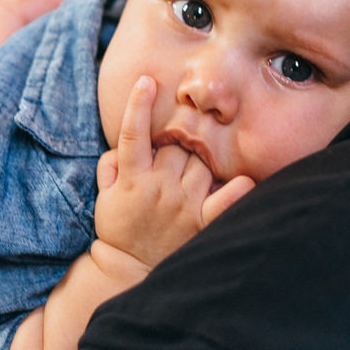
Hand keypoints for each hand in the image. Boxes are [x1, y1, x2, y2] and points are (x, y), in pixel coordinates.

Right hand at [93, 77, 254, 270]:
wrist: (130, 268)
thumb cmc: (119, 226)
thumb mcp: (105, 196)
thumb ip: (111, 167)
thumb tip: (120, 148)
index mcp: (133, 178)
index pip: (133, 134)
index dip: (139, 105)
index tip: (147, 81)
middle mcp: (159, 188)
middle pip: (177, 145)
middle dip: (178, 143)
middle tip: (176, 155)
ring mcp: (182, 204)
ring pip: (201, 163)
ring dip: (201, 162)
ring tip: (194, 173)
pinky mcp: (201, 222)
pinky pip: (224, 200)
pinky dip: (237, 190)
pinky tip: (243, 180)